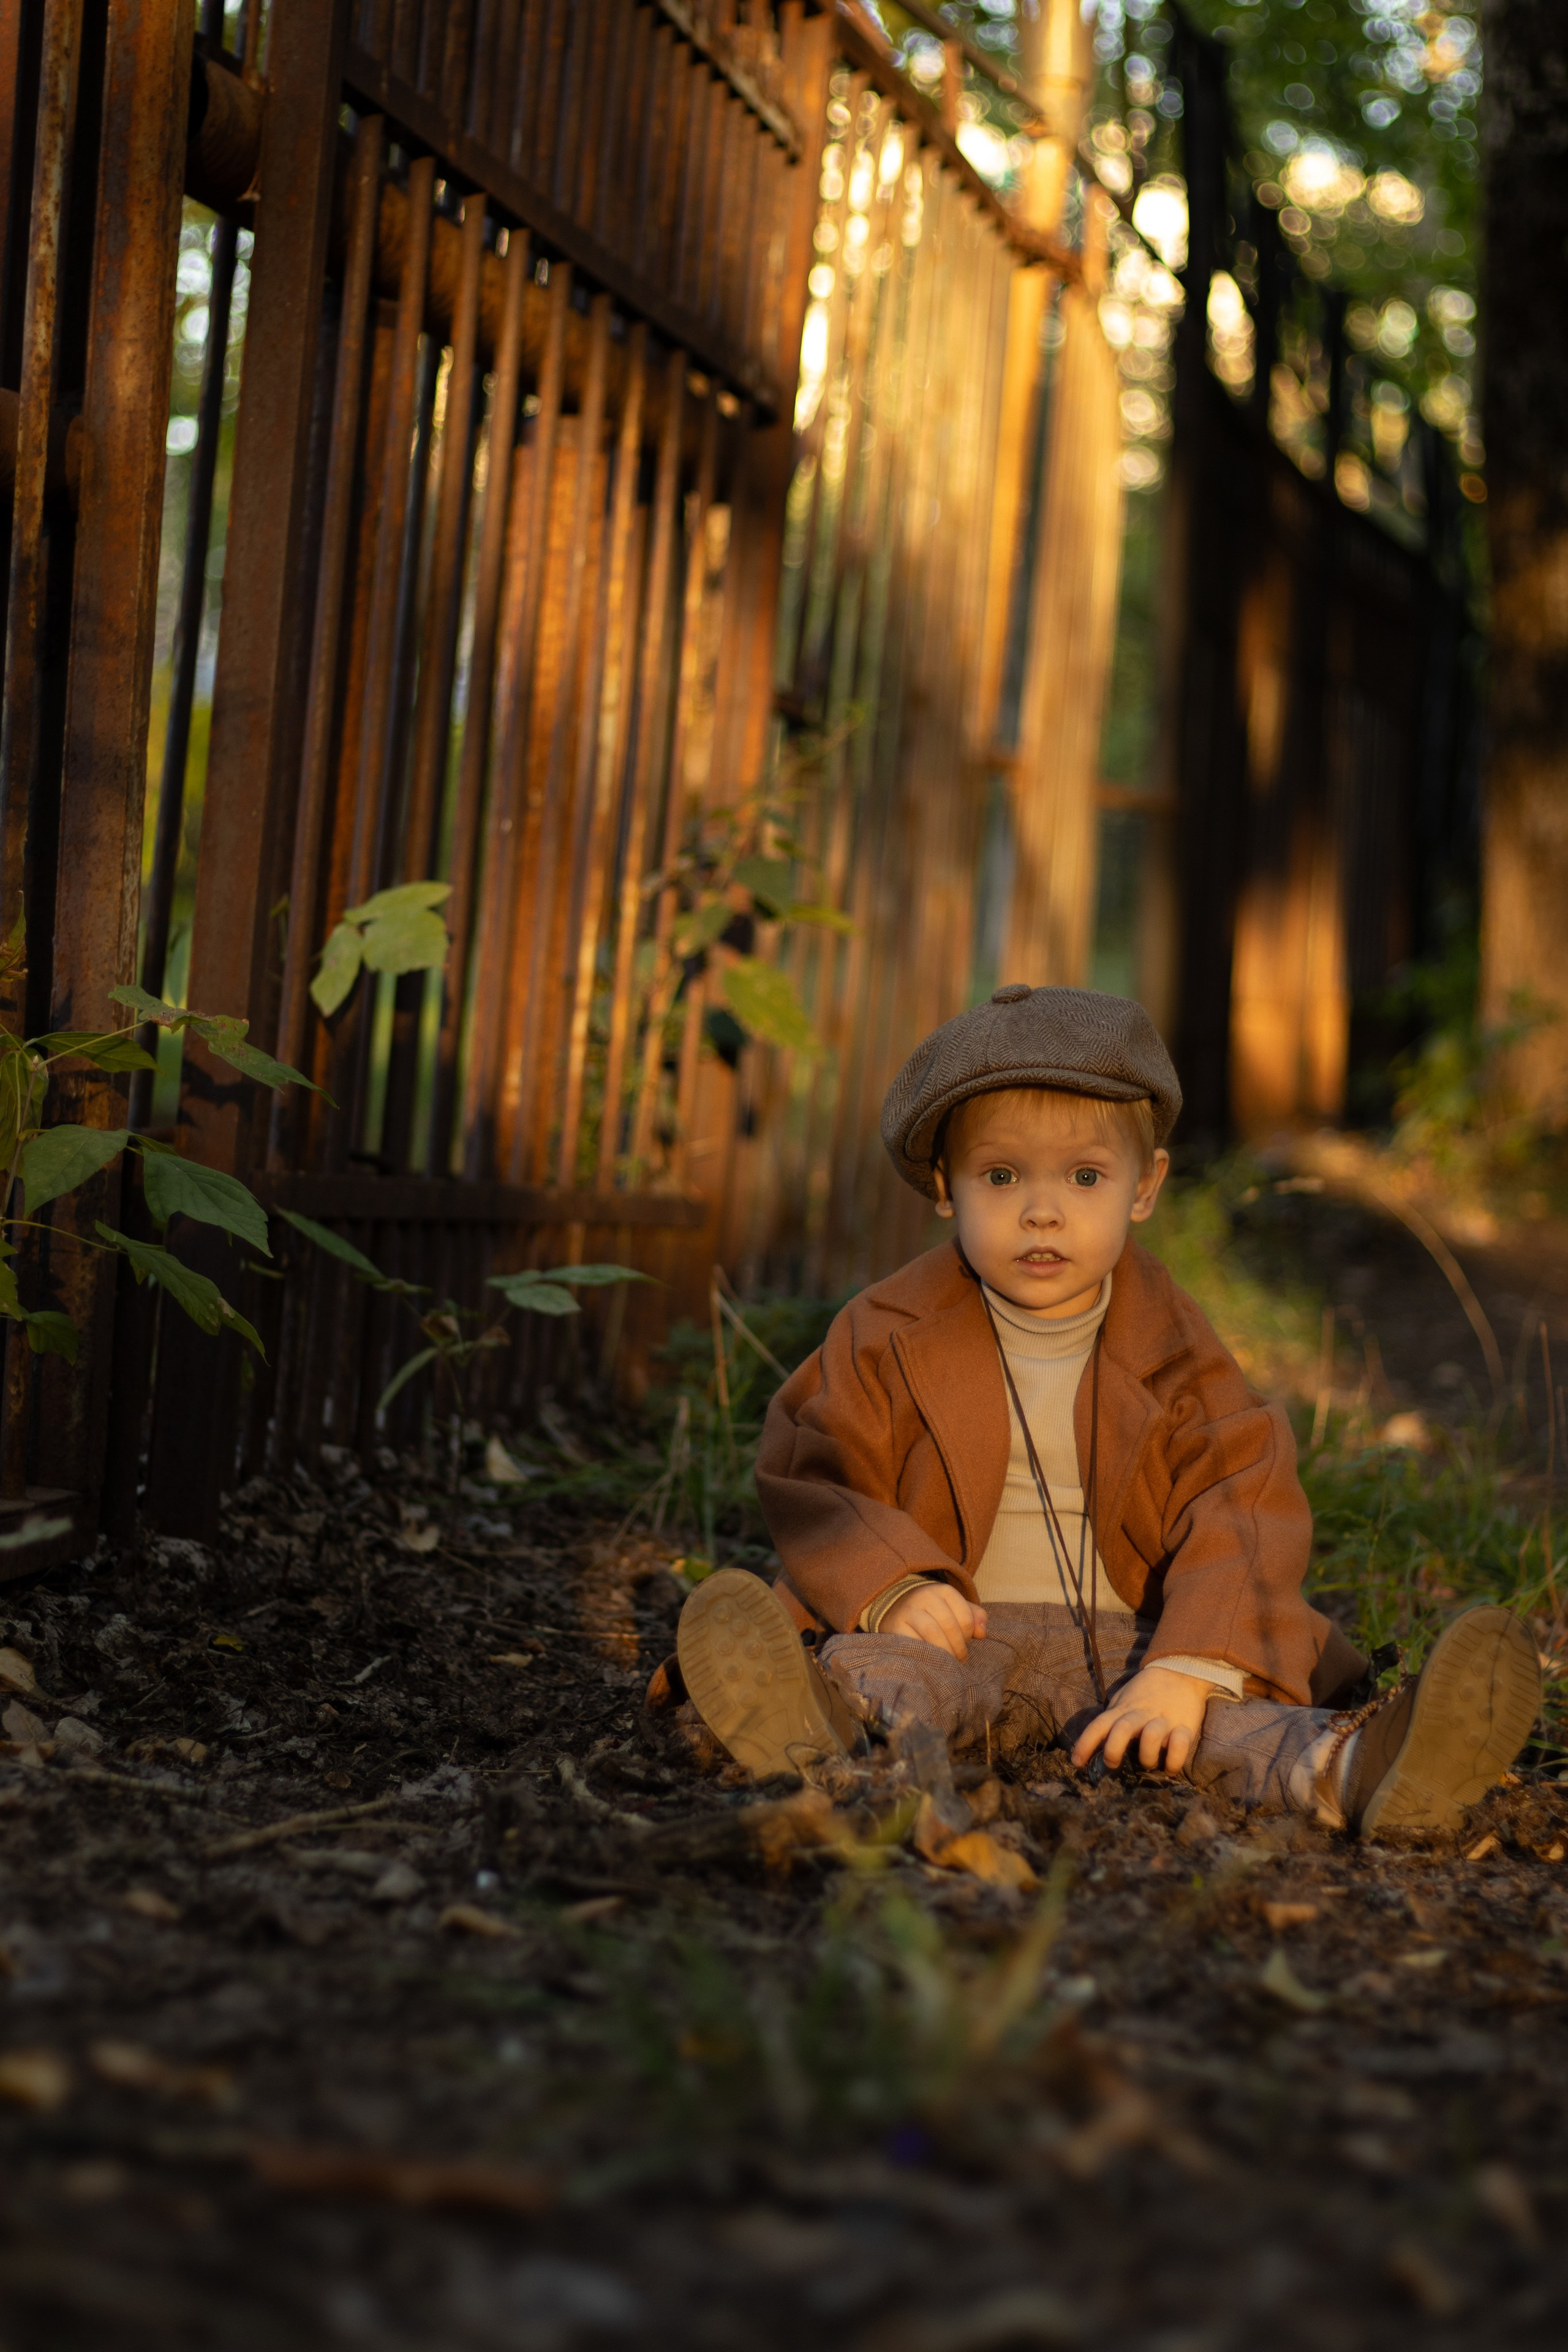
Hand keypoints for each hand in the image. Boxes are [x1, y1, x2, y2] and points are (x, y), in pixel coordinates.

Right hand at [880, 1582, 987, 1660]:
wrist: (895, 1609)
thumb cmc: (933, 1613)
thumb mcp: (955, 1609)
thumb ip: (974, 1617)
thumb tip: (982, 1633)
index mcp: (943, 1591)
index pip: (966, 1617)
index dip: (968, 1636)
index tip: (965, 1643)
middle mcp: (925, 1596)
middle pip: (950, 1626)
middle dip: (958, 1648)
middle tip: (959, 1660)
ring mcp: (908, 1611)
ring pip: (932, 1633)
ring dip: (944, 1653)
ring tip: (948, 1663)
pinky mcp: (896, 1626)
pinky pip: (914, 1643)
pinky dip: (926, 1654)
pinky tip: (931, 1660)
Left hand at [1070, 1664, 1213, 1775]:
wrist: (1181, 1670)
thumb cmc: (1147, 1691)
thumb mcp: (1124, 1699)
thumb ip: (1113, 1717)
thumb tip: (1097, 1742)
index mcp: (1123, 1708)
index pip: (1099, 1725)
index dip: (1085, 1743)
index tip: (1076, 1762)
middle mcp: (1141, 1714)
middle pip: (1122, 1730)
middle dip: (1113, 1751)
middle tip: (1112, 1764)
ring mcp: (1164, 1720)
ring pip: (1150, 1738)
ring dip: (1146, 1758)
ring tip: (1149, 1764)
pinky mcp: (1186, 1726)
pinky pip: (1180, 1747)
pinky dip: (1173, 1762)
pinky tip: (1170, 1768)